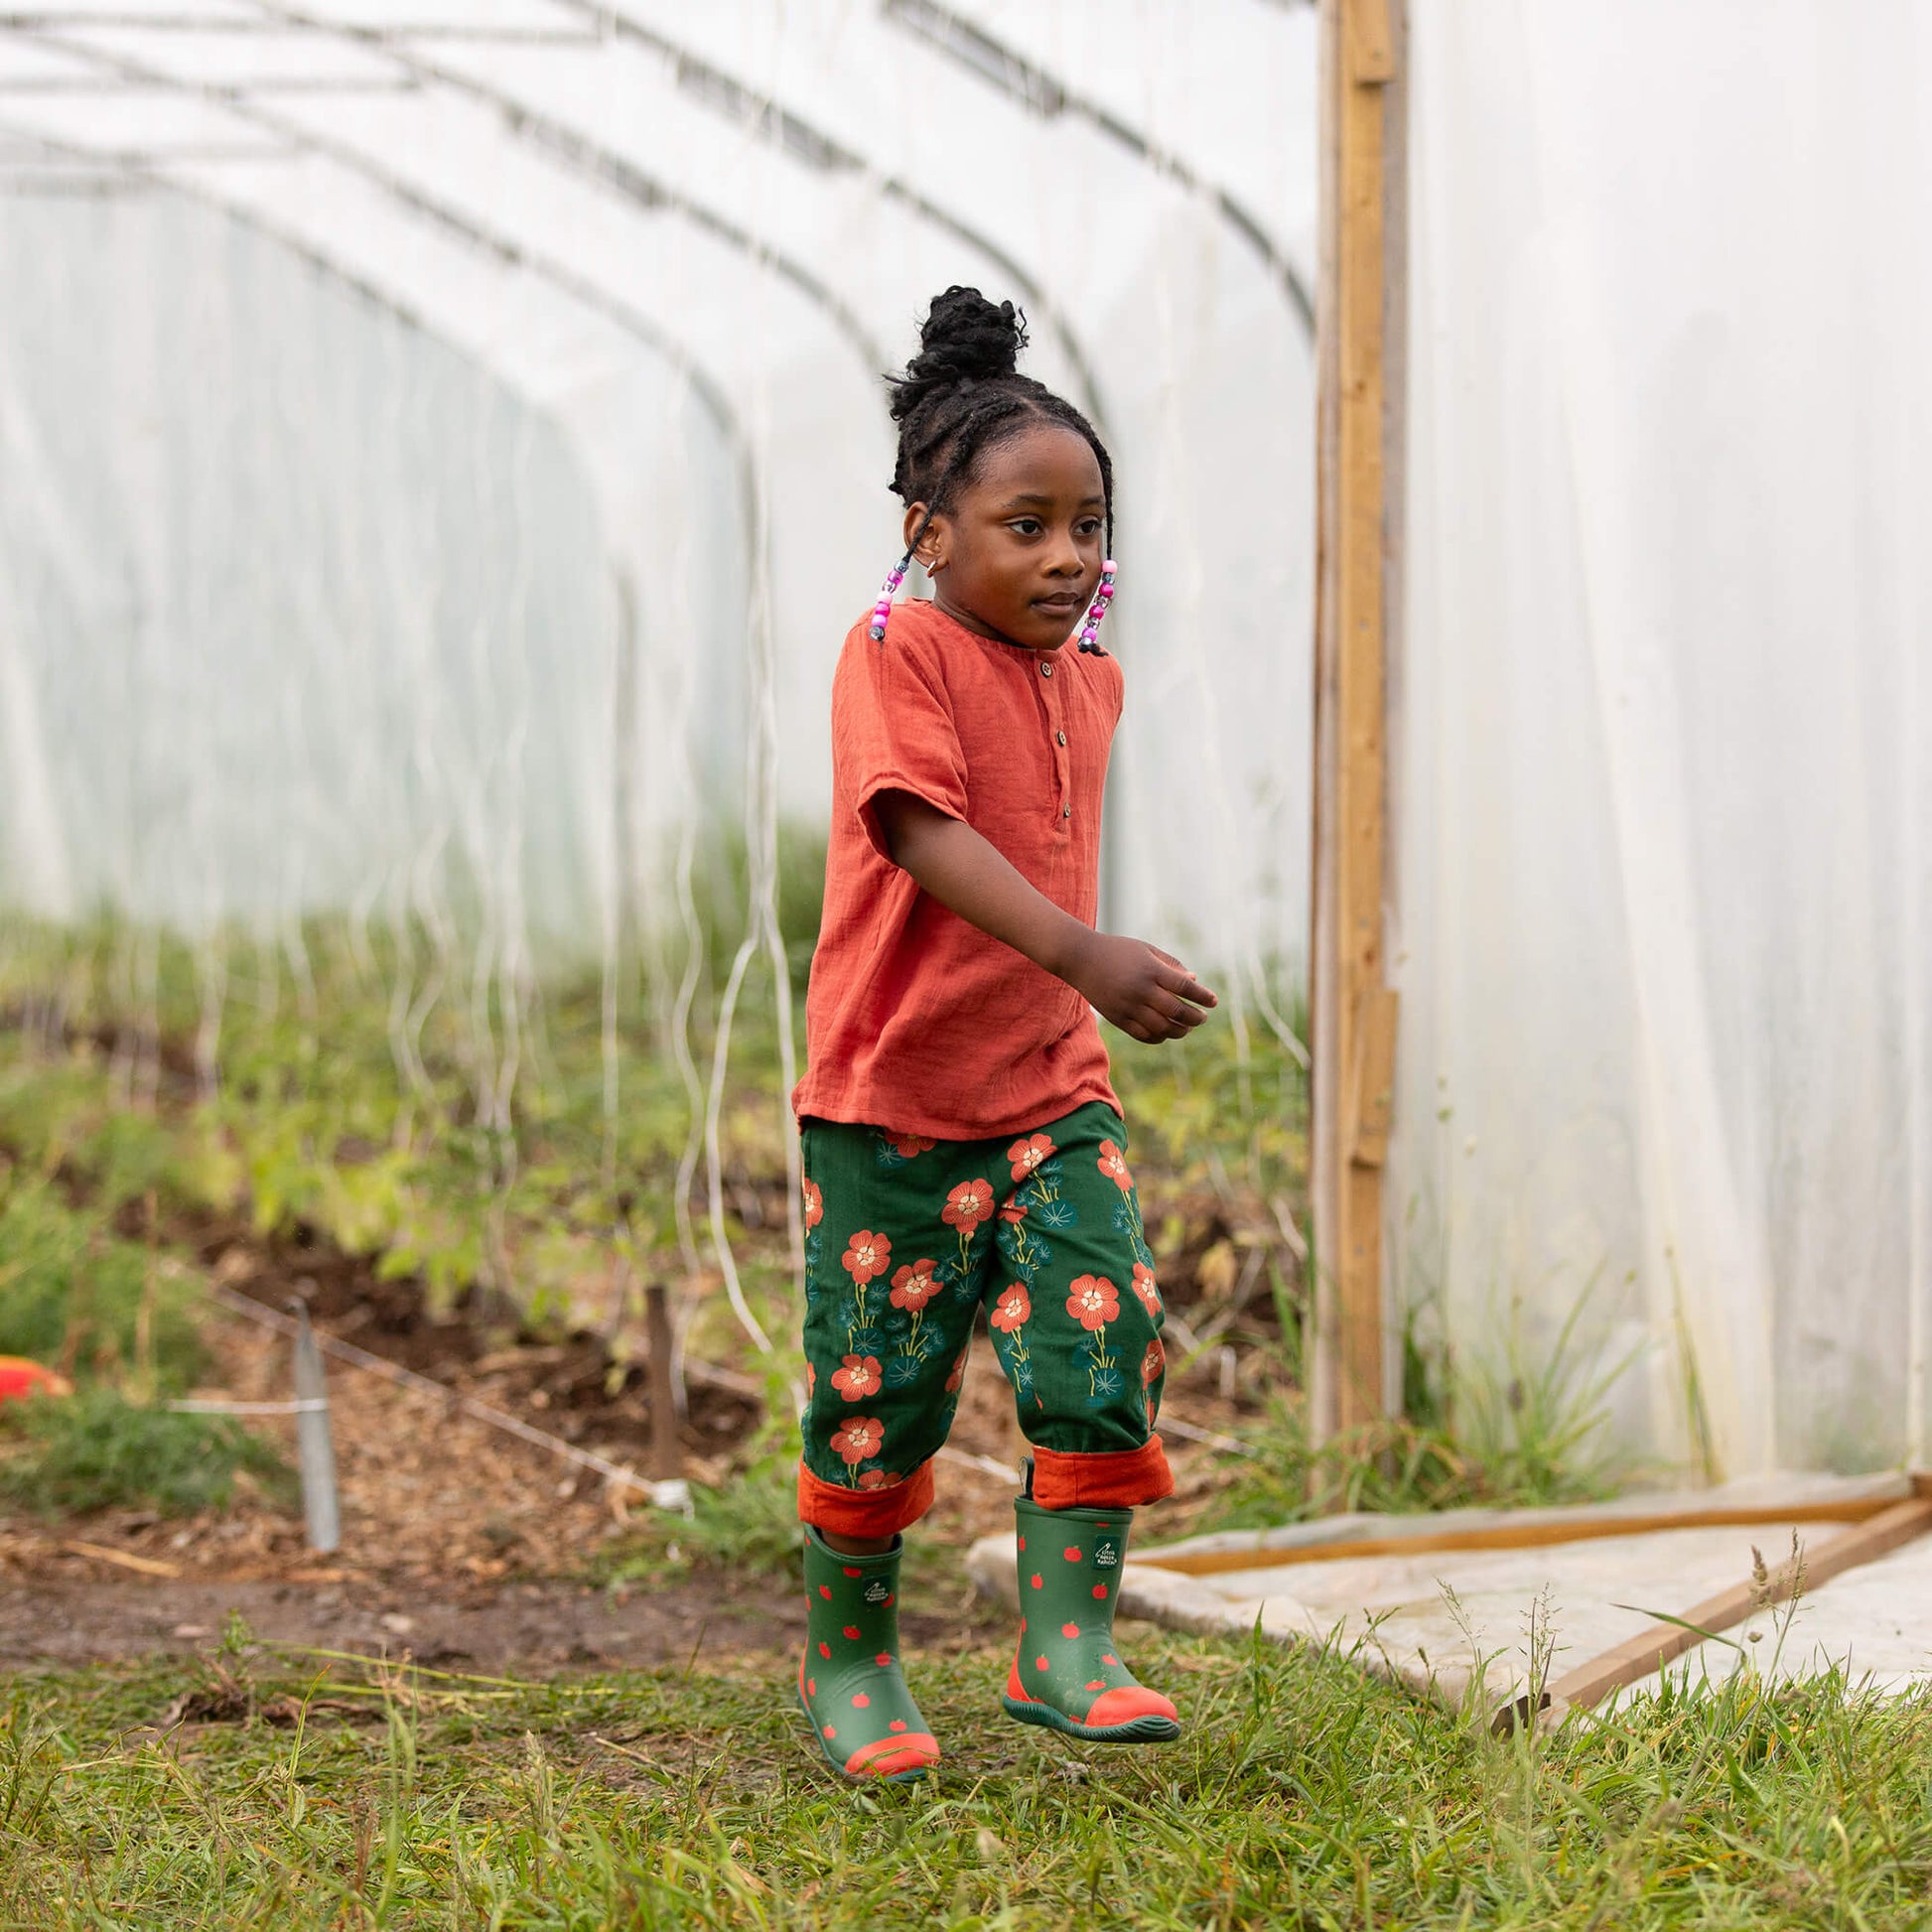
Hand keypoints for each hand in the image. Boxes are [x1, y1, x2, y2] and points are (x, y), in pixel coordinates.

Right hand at [1066, 933, 1217, 1043]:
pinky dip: (1159, 1037)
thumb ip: (1171, 965)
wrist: (1081, 959)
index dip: (1202, 996)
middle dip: (1195, 1017)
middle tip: (1202, 1018)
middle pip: (1176, 1011)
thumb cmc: (1118, 951)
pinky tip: (1167, 1033)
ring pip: (1162, 1028)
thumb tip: (1194, 982)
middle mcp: (1140, 990)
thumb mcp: (1147, 950)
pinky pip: (1143, 1035)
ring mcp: (1128, 1006)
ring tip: (1187, 1027)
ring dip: (1179, 1031)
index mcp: (1150, 970)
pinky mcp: (1117, 1018)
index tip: (1213, 1002)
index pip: (1184, 988)